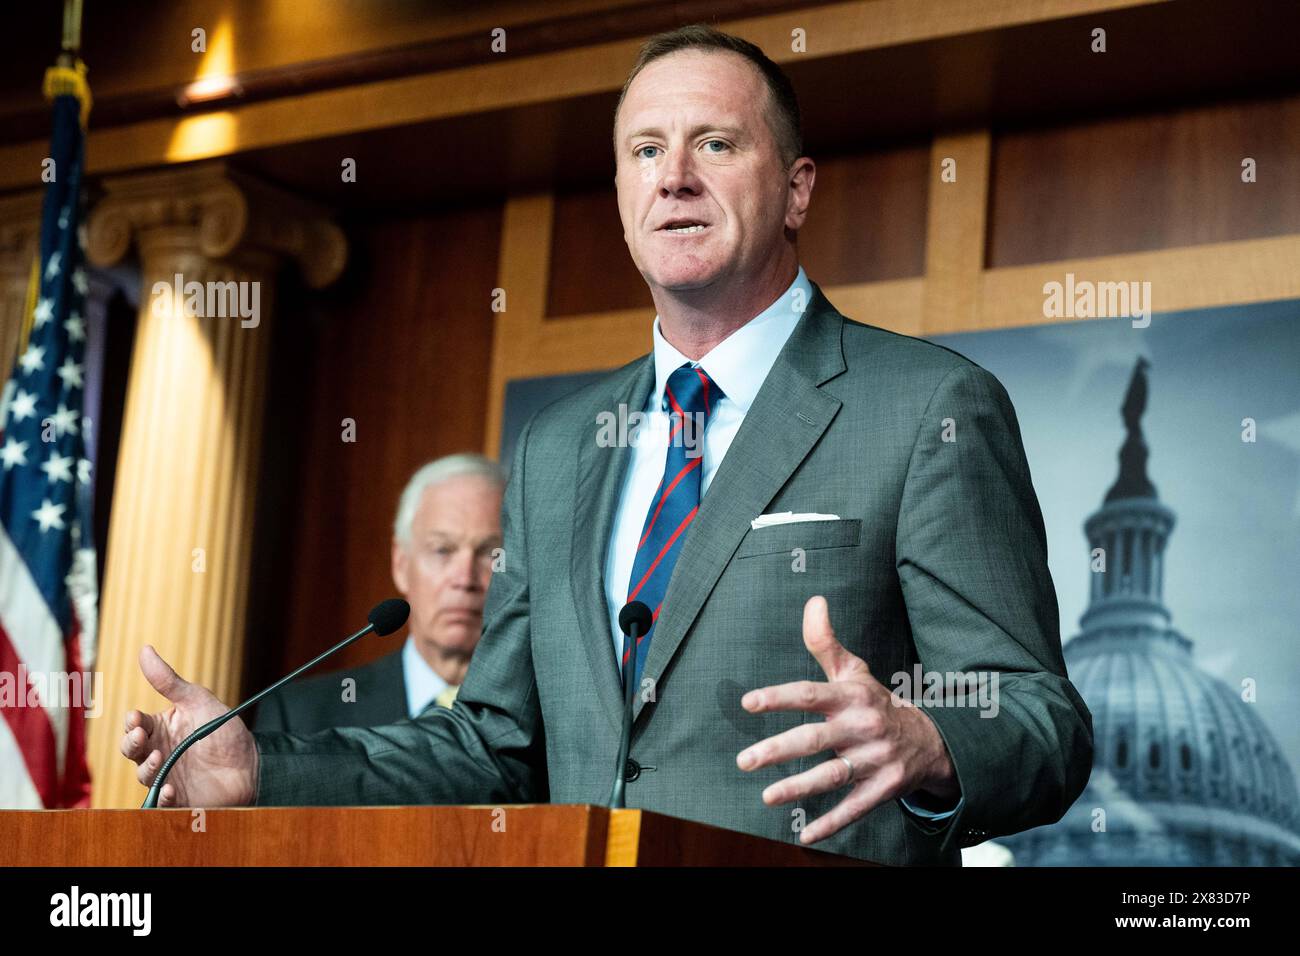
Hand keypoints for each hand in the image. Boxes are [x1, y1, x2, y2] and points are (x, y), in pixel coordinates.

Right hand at [119, 645, 258, 806]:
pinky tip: (171, 789)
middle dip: (130, 743)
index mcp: (160, 729)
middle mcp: (158, 753)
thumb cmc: (224, 729)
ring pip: (143, 775)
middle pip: (131, 750)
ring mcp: (167, 776)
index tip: (137, 718)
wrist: (252, 761)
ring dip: (146, 768)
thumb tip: (144, 649)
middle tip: (140, 736)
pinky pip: (163, 801)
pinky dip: (163, 797)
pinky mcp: (180, 798)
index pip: (135, 725)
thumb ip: (169, 681)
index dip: (131, 723)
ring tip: (158, 759)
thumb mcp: (197, 701)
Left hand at [736, 596, 957, 844]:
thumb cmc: (876, 703)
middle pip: (815, 739)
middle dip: (778, 751)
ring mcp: (873, 760)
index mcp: (851, 697)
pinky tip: (803, 834)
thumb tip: (813, 600)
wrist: (931, 741)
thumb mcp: (855, 671)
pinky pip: (854, 809)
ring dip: (798, 788)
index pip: (810, 694)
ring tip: (766, 796)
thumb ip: (826, 642)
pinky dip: (830, 824)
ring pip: (832, 776)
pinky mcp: (882, 789)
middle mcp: (862, 727)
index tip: (748, 702)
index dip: (779, 697)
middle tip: (744, 760)